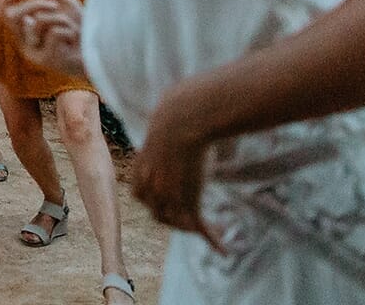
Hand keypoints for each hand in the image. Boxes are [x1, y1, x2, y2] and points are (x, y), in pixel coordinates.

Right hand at [0, 0, 86, 78]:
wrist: (99, 51)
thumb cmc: (80, 28)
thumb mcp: (63, 3)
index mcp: (23, 27)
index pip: (0, 11)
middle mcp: (24, 40)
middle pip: (10, 15)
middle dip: (35, 3)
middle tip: (54, 5)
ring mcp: (34, 52)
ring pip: (37, 22)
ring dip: (60, 18)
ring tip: (71, 26)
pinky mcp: (47, 60)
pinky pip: (54, 33)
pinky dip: (68, 30)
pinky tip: (74, 39)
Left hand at [132, 98, 222, 247]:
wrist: (182, 119)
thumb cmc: (175, 118)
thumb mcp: (162, 133)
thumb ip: (164, 139)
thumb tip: (169, 116)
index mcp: (141, 172)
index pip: (142, 198)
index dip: (155, 201)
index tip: (170, 199)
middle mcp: (152, 188)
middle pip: (159, 214)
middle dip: (175, 218)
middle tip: (194, 218)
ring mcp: (169, 197)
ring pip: (179, 223)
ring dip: (192, 226)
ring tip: (211, 227)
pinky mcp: (190, 201)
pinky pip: (200, 228)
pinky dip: (212, 240)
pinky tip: (223, 249)